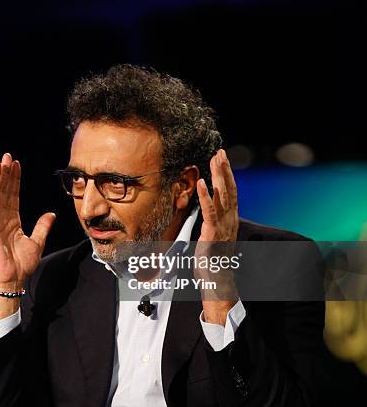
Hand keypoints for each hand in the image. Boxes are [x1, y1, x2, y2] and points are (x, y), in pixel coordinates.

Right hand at [0, 153, 55, 323]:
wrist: (13, 280)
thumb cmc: (21, 265)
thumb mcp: (37, 242)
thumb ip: (43, 226)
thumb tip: (52, 214)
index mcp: (12, 220)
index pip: (13, 195)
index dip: (15, 179)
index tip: (16, 164)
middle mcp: (1, 218)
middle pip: (2, 191)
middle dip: (4, 174)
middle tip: (6, 157)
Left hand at [195, 149, 239, 324]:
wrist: (217, 282)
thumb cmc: (213, 262)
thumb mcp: (213, 237)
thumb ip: (212, 223)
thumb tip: (208, 212)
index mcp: (229, 220)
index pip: (230, 192)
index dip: (227, 174)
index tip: (222, 158)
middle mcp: (229, 220)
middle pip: (230, 189)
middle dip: (225, 169)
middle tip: (221, 151)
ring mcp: (223, 226)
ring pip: (223, 196)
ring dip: (219, 176)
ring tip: (215, 158)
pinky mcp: (212, 233)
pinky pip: (210, 212)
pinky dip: (206, 196)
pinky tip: (202, 182)